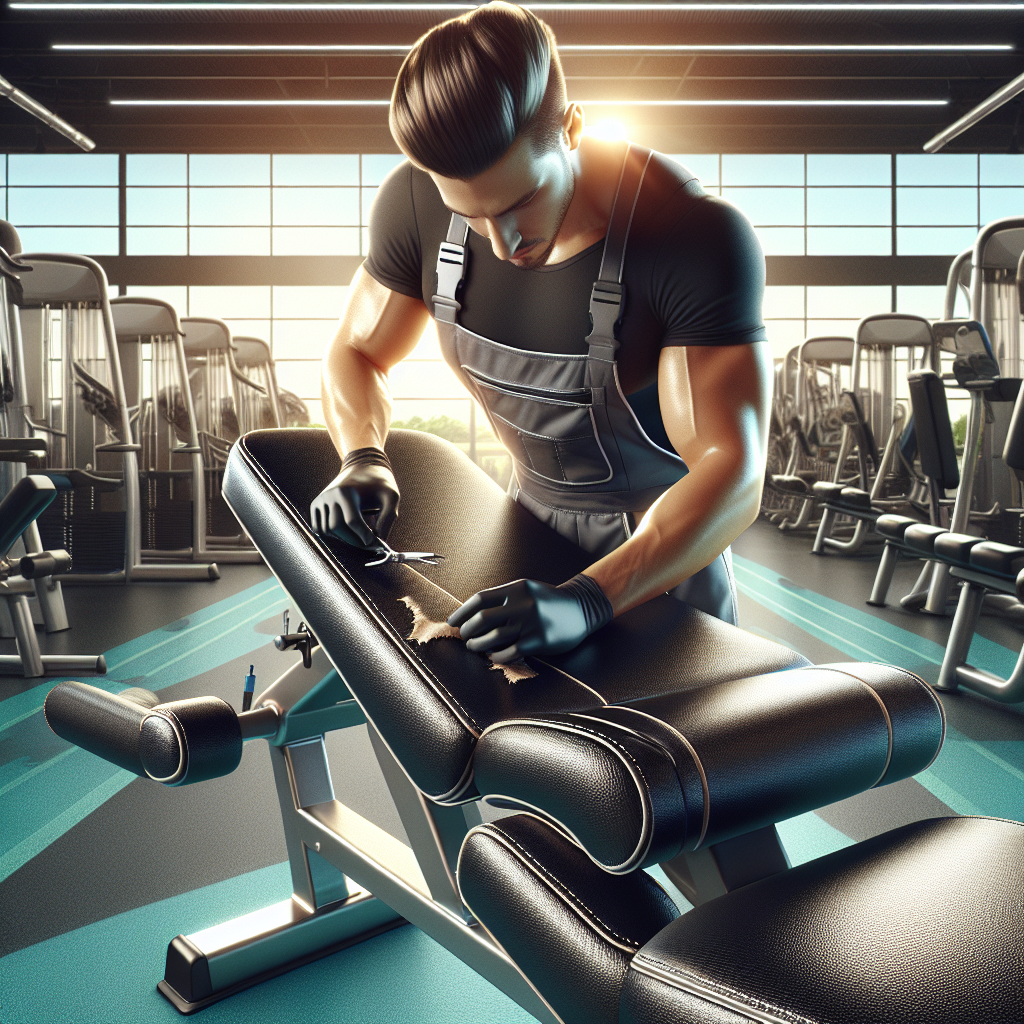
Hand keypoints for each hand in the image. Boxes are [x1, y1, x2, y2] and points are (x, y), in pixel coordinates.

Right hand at [310, 448, 398, 550]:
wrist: (362, 467)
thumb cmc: (379, 483)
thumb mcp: (391, 497)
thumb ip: (388, 519)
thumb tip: (378, 542)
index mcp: (346, 491)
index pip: (352, 521)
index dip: (365, 537)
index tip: (377, 545)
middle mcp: (329, 495)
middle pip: (337, 527)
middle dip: (354, 541)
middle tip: (369, 545)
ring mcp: (320, 500)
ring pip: (327, 531)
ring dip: (344, 539)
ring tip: (360, 537)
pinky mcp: (316, 505)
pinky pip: (319, 529)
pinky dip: (332, 536)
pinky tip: (348, 533)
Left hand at [447, 575, 612, 663]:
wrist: (582, 608)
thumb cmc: (548, 601)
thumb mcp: (526, 591)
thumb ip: (504, 599)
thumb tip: (473, 616)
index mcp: (516, 589)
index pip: (480, 599)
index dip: (462, 612)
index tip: (452, 621)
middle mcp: (522, 604)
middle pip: (482, 619)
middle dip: (467, 630)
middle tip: (464, 637)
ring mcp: (531, 623)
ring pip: (493, 637)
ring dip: (478, 644)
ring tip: (474, 647)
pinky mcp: (539, 640)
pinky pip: (509, 651)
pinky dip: (496, 655)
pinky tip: (493, 655)